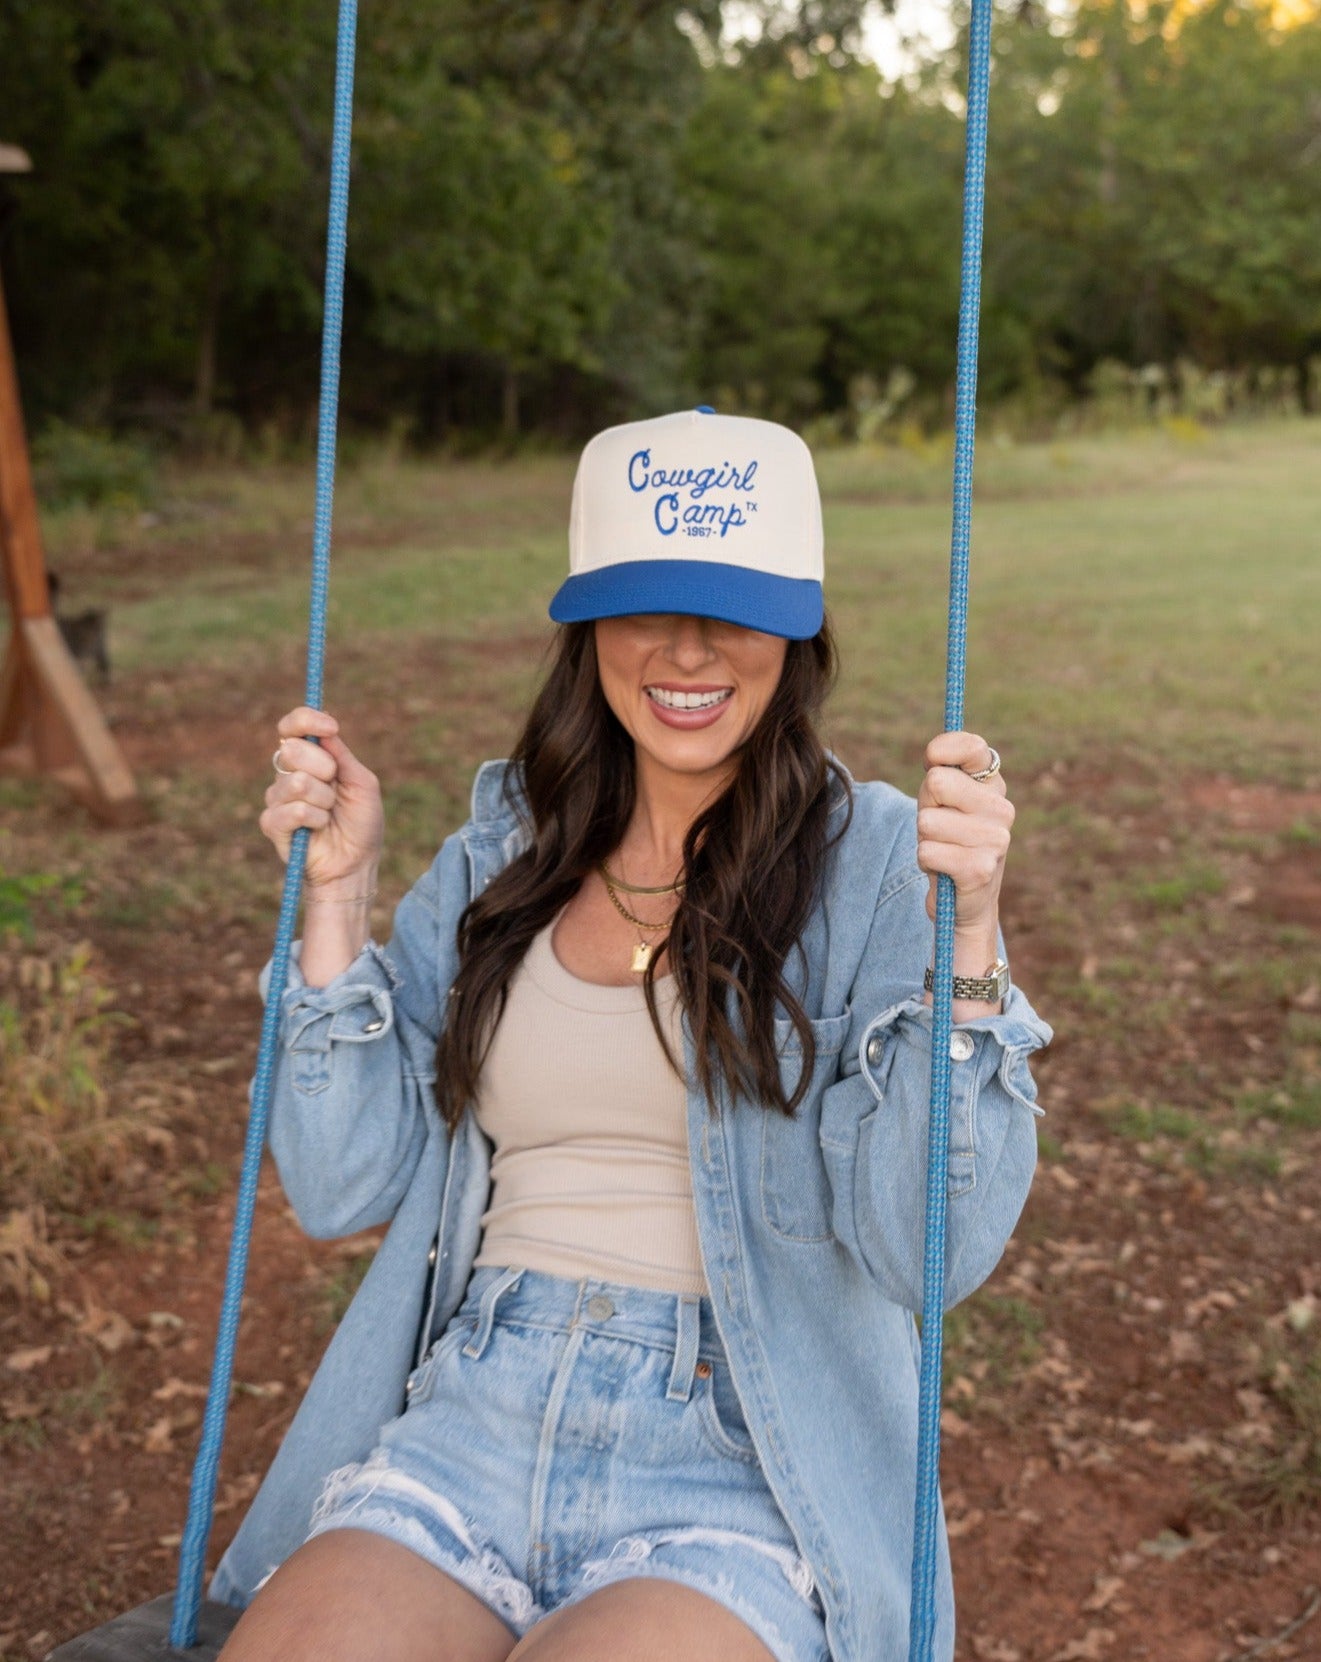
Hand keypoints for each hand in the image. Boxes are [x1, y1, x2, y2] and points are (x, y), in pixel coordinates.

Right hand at [259, 707, 383, 890]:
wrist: (355, 864)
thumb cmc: (360, 824)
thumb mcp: (363, 785)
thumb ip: (343, 757)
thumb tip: (326, 732)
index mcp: (309, 759)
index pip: (293, 726)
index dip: (306, 720)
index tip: (331, 727)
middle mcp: (288, 774)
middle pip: (293, 750)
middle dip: (325, 770)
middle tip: (335, 790)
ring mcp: (276, 798)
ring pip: (297, 782)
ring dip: (325, 800)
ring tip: (329, 814)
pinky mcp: (271, 823)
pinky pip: (294, 810)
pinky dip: (316, 819)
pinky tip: (318, 829)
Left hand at [917, 731, 1012, 948]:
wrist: (966, 900)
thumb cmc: (949, 840)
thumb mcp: (942, 802)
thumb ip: (940, 775)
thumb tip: (935, 760)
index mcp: (994, 785)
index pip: (973, 748)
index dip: (943, 750)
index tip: (931, 761)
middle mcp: (1002, 808)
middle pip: (937, 782)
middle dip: (925, 804)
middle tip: (938, 824)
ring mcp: (995, 839)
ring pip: (927, 821)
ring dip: (925, 838)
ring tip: (943, 849)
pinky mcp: (980, 869)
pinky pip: (927, 851)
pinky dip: (925, 861)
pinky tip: (944, 869)